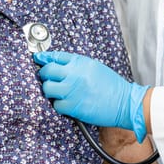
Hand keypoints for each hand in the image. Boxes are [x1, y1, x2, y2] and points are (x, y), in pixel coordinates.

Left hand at [34, 51, 148, 142]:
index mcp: (82, 63)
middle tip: (47, 78)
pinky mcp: (73, 106)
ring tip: (58, 92)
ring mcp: (73, 91)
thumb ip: (77, 64)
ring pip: (48, 88)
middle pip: (48, 71)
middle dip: (45, 74)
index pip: (56, 56)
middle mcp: (75, 74)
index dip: (45, 57)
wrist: (125, 103)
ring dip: (50, 90)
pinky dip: (59, 105)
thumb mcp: (95, 68)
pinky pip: (56, 104)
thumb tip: (57, 63)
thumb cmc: (112, 86)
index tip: (39, 58)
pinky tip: (67, 103)